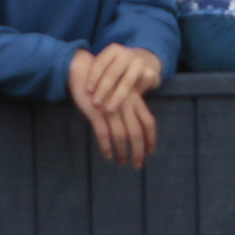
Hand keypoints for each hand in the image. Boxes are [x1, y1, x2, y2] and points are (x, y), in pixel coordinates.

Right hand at [68, 48, 157, 169]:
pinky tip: (107, 155)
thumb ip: (130, 105)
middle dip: (139, 151)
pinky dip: (107, 147)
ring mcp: (111, 109)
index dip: (151, 139)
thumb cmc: (103, 83)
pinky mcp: (96, 112)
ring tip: (121, 162)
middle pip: (137, 133)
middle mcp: (125, 105)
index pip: (149, 122)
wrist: (84, 69)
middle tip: (138, 165)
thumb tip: (136, 125)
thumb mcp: (121, 91)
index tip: (150, 151)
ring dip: (123, 152)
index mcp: (135, 100)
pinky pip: (103, 134)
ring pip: (121, 136)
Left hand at [84, 43, 161, 110]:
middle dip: (103, 89)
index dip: (93, 77)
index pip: (101, 62)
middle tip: (95, 103)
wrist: (147, 61)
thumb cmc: (121, 67)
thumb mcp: (110, 64)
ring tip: (109, 110)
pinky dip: (131, 98)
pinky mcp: (150, 73)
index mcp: (113, 50)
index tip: (88, 91)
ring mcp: (140, 62)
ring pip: (126, 81)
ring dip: (116, 97)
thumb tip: (83, 91)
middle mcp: (127, 53)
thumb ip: (99, 74)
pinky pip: (139, 88)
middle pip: (113, 72)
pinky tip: (125, 108)